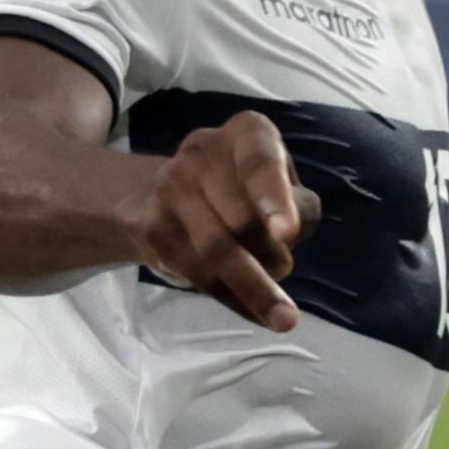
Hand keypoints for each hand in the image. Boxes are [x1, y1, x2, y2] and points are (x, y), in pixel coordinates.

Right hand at [139, 109, 317, 332]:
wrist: (157, 192)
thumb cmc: (240, 185)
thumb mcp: (276, 182)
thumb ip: (295, 204)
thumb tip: (289, 236)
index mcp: (246, 133)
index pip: (260, 162)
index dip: (273, 197)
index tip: (287, 233)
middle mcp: (204, 151)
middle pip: (243, 219)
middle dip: (272, 254)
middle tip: (284, 265)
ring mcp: (172, 187)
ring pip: (218, 250)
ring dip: (256, 288)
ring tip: (284, 316)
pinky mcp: (153, 226)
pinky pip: (198, 273)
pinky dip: (233, 300)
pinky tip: (255, 314)